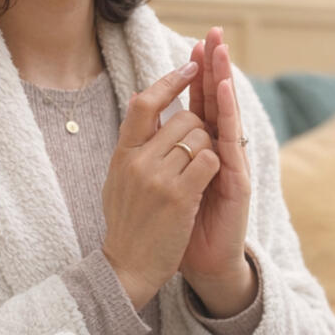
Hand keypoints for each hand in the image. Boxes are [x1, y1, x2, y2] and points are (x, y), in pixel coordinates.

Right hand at [102, 61, 219, 310]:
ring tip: (197, 178)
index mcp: (122, 154)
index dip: (171, 80)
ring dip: (210, 151)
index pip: (145, 102)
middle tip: (197, 156)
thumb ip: (132, 146)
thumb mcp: (119, 180)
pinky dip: (215, 168)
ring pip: (201, 137)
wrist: (127, 269)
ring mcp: (157, 177)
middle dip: (201, 130)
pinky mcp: (178, 196)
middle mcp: (137, 160)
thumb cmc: (129, 226)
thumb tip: (140, 107)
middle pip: (184, 118)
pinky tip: (206, 185)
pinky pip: (210, 160)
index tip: (192, 65)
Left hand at [179, 28, 255, 316]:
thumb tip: (147, 131)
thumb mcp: (166, 187)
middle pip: (217, 101)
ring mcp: (231, 164)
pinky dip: (227, 114)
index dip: (197, 76)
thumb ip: (164, 159)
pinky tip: (223, 93)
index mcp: (200, 151)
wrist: (202, 265)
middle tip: (215, 32)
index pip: (199, 104)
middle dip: (214, 66)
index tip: (193, 46)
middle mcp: (219, 152)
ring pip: (227, 115)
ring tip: (221, 52)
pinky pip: (231, 140)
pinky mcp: (237, 181)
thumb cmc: (182, 228)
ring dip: (223, 81)